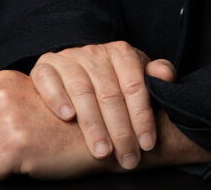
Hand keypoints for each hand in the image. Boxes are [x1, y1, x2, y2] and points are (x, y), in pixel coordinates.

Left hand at [0, 69, 119, 179]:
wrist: (98, 135)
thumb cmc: (62, 122)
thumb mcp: (26, 99)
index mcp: (4, 79)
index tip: (2, 135)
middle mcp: (3, 95)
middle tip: (12, 146)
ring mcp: (9, 120)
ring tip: (18, 153)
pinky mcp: (16, 146)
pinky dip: (1, 174)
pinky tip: (24, 162)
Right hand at [30, 40, 175, 168]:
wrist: (76, 70)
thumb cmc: (113, 79)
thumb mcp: (136, 76)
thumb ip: (153, 76)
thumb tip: (165, 75)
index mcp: (121, 52)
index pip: (135, 85)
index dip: (142, 116)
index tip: (147, 144)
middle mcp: (94, 52)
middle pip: (109, 93)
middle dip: (120, 130)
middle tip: (127, 158)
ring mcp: (68, 58)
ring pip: (81, 91)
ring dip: (92, 124)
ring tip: (102, 151)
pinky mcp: (45, 67)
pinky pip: (48, 80)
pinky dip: (58, 98)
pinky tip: (68, 117)